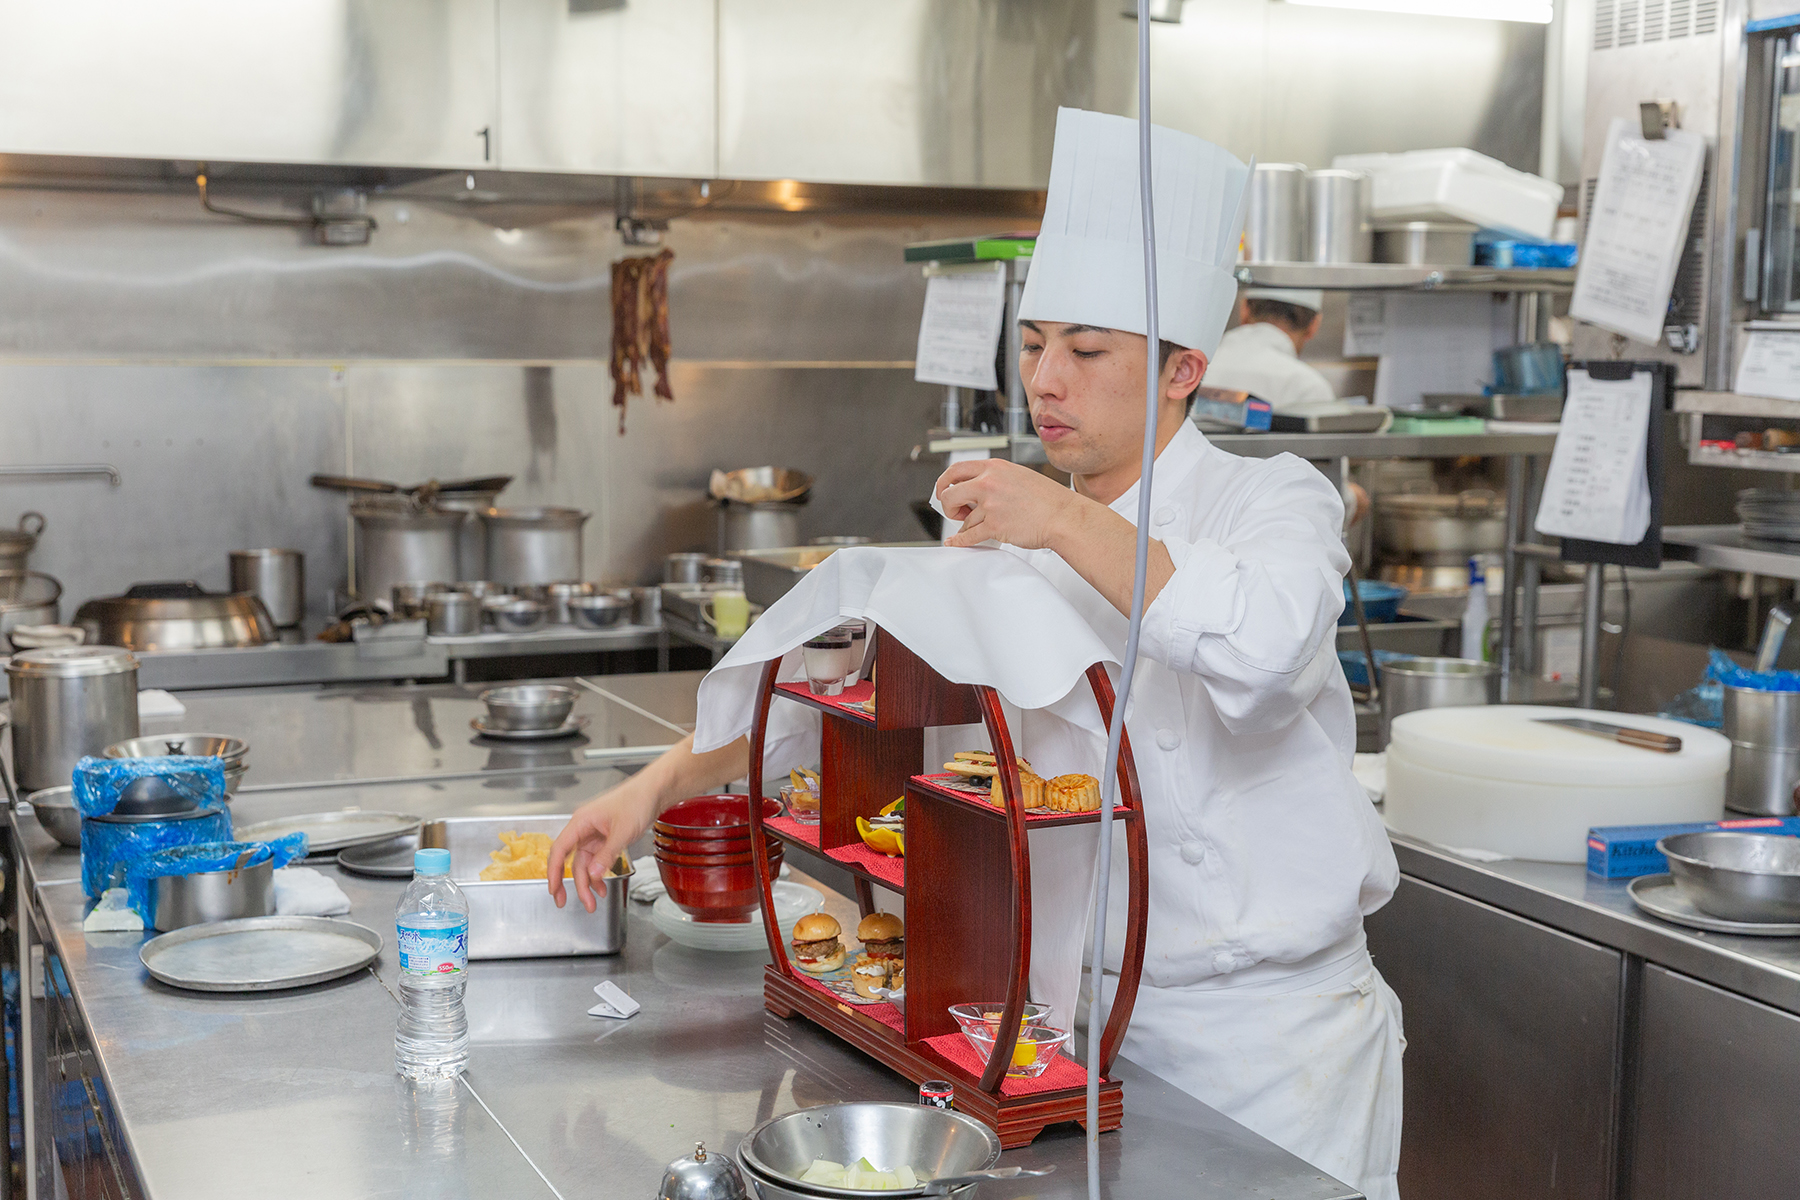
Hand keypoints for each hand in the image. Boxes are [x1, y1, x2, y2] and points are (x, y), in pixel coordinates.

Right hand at [547, 775, 659, 912]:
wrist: (654, 791)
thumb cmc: (637, 801)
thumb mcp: (622, 832)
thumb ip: (606, 855)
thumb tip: (593, 874)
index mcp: (581, 822)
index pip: (559, 850)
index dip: (553, 872)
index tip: (553, 890)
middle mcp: (584, 828)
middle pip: (571, 861)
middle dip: (572, 884)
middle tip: (566, 903)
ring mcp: (595, 834)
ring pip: (585, 864)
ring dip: (588, 883)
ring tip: (593, 902)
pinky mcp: (605, 838)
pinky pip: (597, 860)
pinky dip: (599, 874)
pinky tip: (602, 887)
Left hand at [934, 458, 1076, 550]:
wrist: (1064, 517)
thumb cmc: (1047, 499)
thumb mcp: (1018, 476)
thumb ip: (993, 478)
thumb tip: (972, 488)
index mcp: (994, 467)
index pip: (956, 469)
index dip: (944, 482)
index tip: (944, 491)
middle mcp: (989, 483)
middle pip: (950, 494)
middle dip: (948, 505)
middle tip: (954, 511)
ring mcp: (991, 505)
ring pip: (964, 519)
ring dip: (966, 525)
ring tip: (978, 526)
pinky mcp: (994, 526)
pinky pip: (968, 536)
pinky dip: (959, 541)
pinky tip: (956, 541)